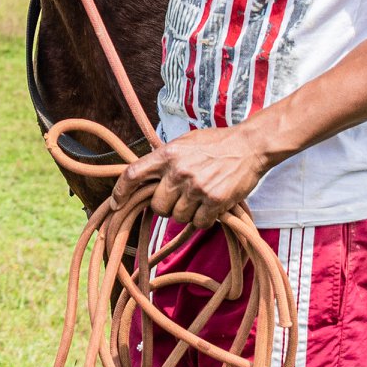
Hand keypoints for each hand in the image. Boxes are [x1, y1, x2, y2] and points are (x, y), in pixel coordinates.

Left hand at [111, 126, 270, 227]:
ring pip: (178, 216)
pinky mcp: (214, 200)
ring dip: (188, 212)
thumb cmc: (216, 143)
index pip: (133, 174)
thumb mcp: (185, 143)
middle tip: (180, 198)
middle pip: (157, 206)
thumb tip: (145, 177)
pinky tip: (212, 205)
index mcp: (167, 153)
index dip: (120, 192)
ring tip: (201, 197)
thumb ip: (165, 159)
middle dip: (166, 206)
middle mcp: (178, 170)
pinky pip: (199, 222)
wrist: (250, 145)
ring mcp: (196, 186)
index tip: (116, 203)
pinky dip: (204, 219)